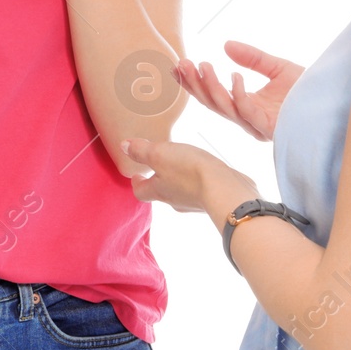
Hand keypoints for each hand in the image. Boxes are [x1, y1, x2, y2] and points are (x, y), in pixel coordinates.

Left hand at [121, 136, 258, 221]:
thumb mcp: (159, 154)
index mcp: (158, 190)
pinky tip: (205, 171)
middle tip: (157, 167)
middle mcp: (175, 200)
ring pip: (181, 191)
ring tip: (181, 165)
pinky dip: (199, 181)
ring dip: (178, 180)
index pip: (140, 192)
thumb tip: (124, 147)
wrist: (226, 190)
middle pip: (161, 192)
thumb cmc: (189, 172)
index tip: (135, 175)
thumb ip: (141, 151)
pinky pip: (201, 189)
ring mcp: (195, 202)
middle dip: (157, 180)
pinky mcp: (213, 198)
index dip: (136, 183)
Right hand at [175, 41, 302, 141]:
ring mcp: (257, 124)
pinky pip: (247, 111)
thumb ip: (252, 58)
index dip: (195, 83)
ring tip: (204, 66)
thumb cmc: (309, 91)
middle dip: (195, 85)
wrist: (334, 101)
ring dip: (211, 87)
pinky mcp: (269, 127)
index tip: (179, 66)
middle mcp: (248, 118)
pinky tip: (234, 76)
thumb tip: (226, 45)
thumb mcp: (277, 68)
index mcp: (246, 106)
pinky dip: (239, 94)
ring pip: (225, 108)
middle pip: (213, 104)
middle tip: (184, 64)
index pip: (213, 96)